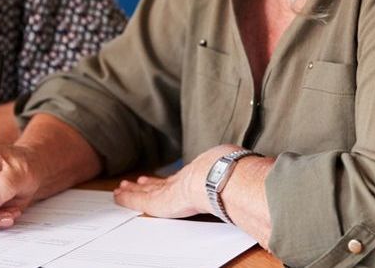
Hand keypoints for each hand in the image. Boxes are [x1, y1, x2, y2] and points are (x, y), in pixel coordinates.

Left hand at [112, 145, 238, 218]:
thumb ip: (239, 176)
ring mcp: (170, 191)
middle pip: (160, 185)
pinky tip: (117, 196)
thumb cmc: (231, 176)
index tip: (157, 178)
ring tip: (123, 187)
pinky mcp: (159, 202)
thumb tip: (257, 176)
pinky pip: (138, 201)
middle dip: (147, 184)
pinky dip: (128, 199)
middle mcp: (182, 183)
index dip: (167, 180)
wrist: (221, 177)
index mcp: (198, 178)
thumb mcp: (235, 172)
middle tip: (135, 181)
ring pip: (147, 191)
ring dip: (134, 190)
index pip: (178, 181)